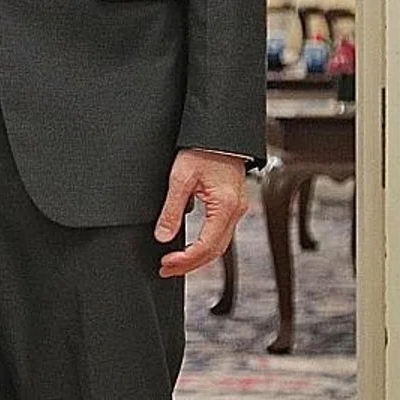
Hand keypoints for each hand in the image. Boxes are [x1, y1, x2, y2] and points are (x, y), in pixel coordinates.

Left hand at [154, 148, 249, 277]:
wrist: (220, 130)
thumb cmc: (203, 148)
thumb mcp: (180, 178)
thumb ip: (171, 210)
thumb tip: (162, 236)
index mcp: (225, 207)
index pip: (206, 247)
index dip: (185, 260)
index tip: (166, 264)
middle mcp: (236, 211)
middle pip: (215, 251)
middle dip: (190, 265)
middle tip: (167, 269)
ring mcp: (237, 208)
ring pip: (220, 244)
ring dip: (198, 256)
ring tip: (175, 262)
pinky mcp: (233, 204)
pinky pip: (221, 232)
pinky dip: (206, 244)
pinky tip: (191, 246)